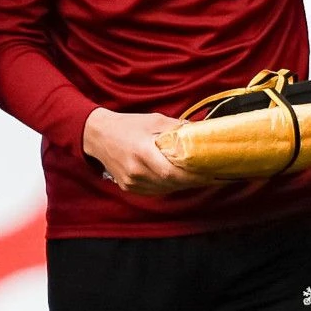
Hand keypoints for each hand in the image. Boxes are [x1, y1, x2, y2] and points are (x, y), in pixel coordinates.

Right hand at [82, 108, 217, 195]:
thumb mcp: (154, 120)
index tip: (212, 173)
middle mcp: (136, 171)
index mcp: (142, 152)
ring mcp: (131, 182)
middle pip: (172, 183)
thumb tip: (202, 131)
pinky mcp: (129, 188)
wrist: (98, 135)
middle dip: (193, 180)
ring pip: (165, 189)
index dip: (194, 176)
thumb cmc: (128, 125)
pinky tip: (177, 178)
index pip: (172, 173)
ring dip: (183, 184)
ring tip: (198, 176)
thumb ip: (178, 127)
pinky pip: (155, 190)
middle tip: (212, 174)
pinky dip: (169, 185)